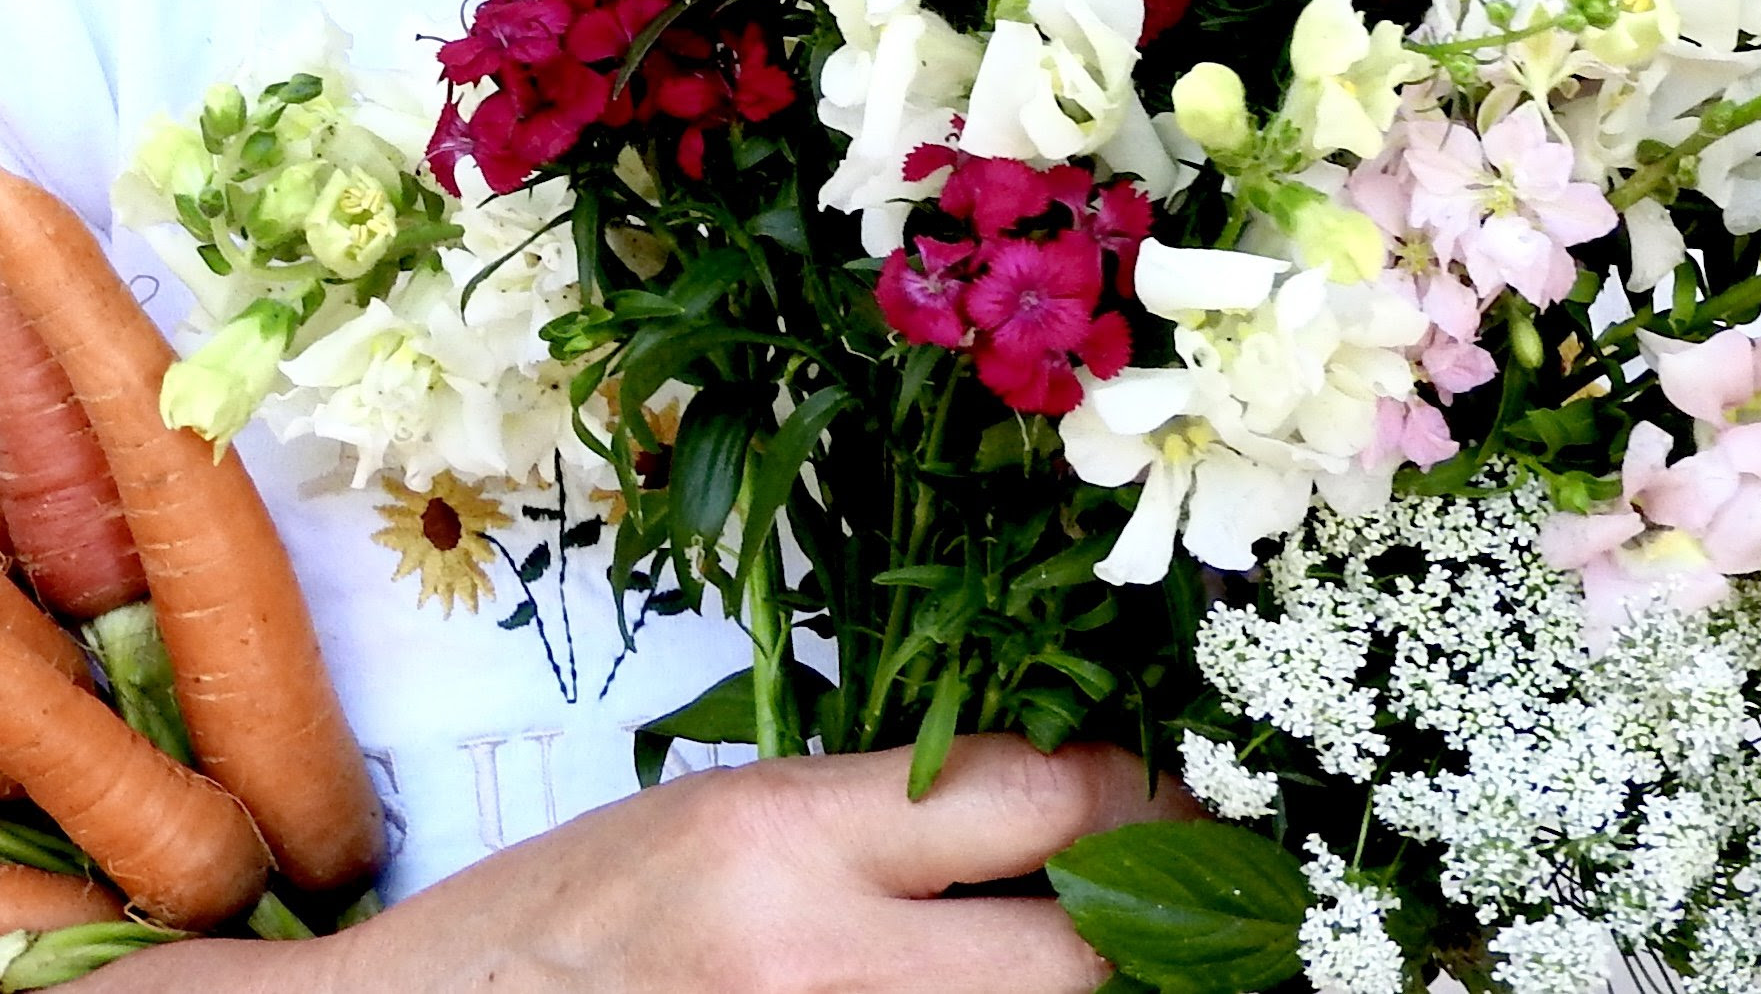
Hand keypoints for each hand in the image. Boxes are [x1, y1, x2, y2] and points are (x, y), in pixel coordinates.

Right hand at [110, 734, 1161, 993]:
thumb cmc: (579, 924)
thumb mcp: (728, 819)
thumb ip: (890, 819)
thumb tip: (1076, 812)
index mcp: (785, 835)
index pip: (1041, 802)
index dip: (1140, 797)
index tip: (1174, 798)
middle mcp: (813, 961)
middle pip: (1079, 954)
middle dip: (1143, 927)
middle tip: (1181, 908)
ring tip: (1101, 963)